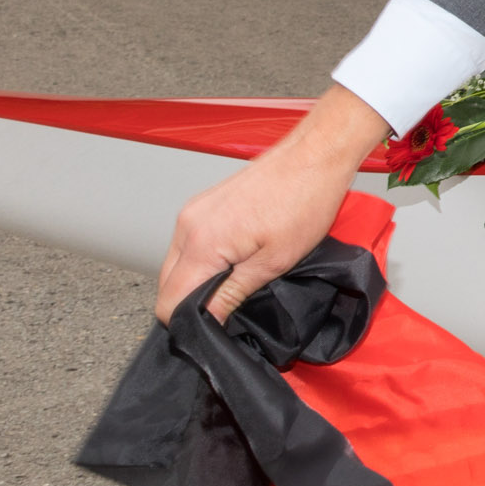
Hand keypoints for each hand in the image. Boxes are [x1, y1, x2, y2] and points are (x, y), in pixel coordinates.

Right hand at [157, 84, 389, 322]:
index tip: (211, 330)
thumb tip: (208, 322)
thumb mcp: (274, 262)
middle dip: (191, 302)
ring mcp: (195, 210)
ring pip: (178, 262)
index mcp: (202, 242)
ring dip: (199, 279)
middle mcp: (188, 224)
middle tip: (227, 310)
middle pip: (168, 283)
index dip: (186, 323)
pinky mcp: (205, 203)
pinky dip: (205, 258)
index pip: (168, 301)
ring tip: (236, 283)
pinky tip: (234, 261)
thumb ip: (232, 294)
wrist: (316, 155)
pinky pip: (191, 242)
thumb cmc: (305, 200)